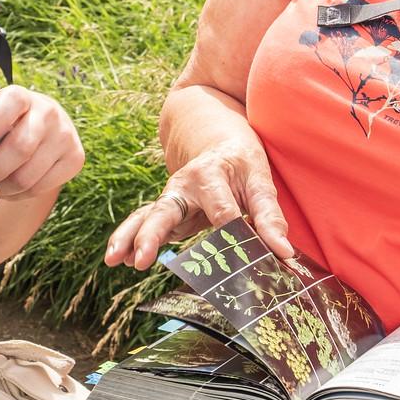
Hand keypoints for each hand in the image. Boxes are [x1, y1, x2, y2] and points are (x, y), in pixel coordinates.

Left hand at [0, 86, 82, 199]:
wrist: (32, 130)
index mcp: (21, 96)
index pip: (13, 102)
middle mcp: (49, 112)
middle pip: (21, 147)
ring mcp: (66, 135)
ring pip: (28, 176)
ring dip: (4, 188)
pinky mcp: (75, 158)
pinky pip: (41, 188)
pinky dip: (21, 194)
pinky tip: (14, 186)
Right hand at [104, 132, 292, 268]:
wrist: (217, 139)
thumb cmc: (241, 160)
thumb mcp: (260, 180)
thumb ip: (270, 217)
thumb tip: (284, 253)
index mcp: (210, 175)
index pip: (222, 213)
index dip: (235, 236)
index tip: (246, 260)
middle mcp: (183, 185)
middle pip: (166, 211)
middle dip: (153, 235)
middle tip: (142, 259)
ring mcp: (171, 198)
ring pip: (147, 217)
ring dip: (130, 238)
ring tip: (115, 259)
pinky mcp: (167, 211)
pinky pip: (146, 223)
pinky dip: (132, 238)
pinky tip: (120, 259)